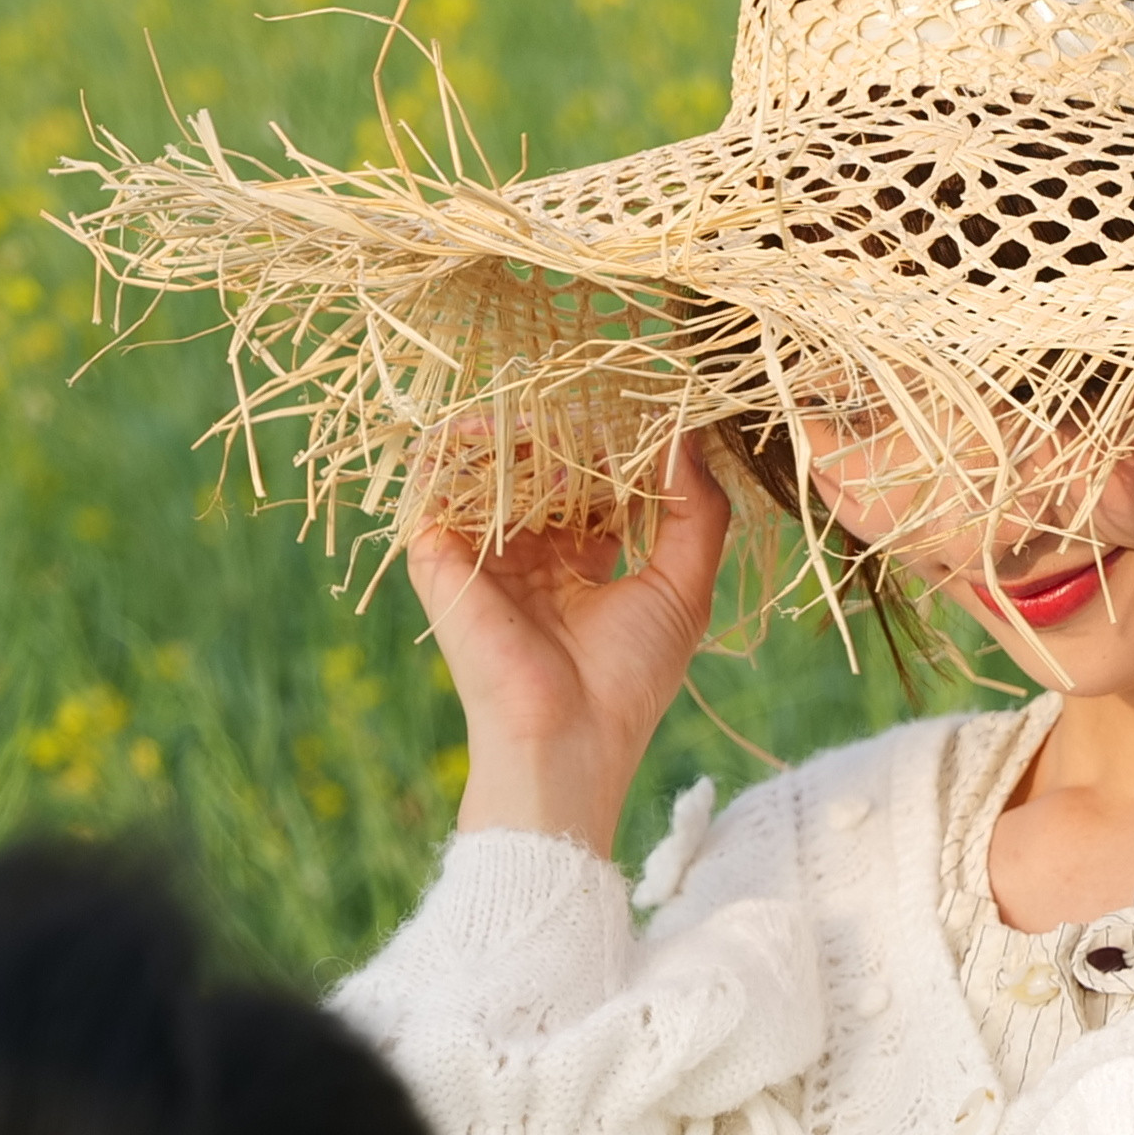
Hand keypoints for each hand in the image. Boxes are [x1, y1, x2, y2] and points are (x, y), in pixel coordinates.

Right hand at [410, 426, 734, 850]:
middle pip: (540, 466)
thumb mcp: (685, 586)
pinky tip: (497, 430)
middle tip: (591, 396)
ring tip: (546, 415)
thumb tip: (686, 432)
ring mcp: (482, 554)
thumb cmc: (630, 676)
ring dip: (516, 431)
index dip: (615, 444)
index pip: (592, 482)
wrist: (565, 738)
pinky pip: (438, 485)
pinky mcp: (439, 558)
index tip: (643, 408)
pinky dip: (460, 449)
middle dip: (566, 429)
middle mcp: (530, 555)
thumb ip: (696, 510)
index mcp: (583, 565)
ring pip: (492, 466)